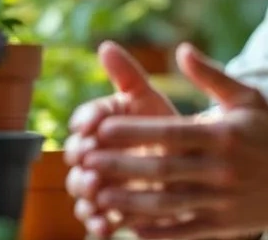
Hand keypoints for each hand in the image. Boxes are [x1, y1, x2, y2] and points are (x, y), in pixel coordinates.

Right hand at [66, 41, 178, 235]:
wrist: (191, 166)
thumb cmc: (168, 127)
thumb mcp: (149, 100)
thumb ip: (127, 75)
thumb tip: (105, 45)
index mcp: (103, 122)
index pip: (86, 118)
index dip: (85, 122)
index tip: (88, 126)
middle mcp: (94, 152)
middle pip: (76, 155)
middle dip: (80, 158)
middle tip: (88, 160)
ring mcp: (99, 183)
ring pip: (81, 188)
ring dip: (84, 191)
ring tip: (94, 192)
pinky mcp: (110, 210)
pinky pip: (97, 218)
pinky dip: (97, 223)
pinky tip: (105, 225)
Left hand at [78, 43, 267, 239]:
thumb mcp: (248, 97)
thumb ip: (212, 75)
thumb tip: (181, 50)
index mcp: (223, 134)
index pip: (170, 133)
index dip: (133, 132)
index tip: (101, 128)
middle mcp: (222, 168)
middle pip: (163, 169)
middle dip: (121, 166)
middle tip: (85, 163)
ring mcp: (224, 200)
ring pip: (169, 204)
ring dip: (130, 202)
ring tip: (97, 197)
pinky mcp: (225, 225)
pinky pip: (184, 231)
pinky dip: (156, 231)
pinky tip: (129, 226)